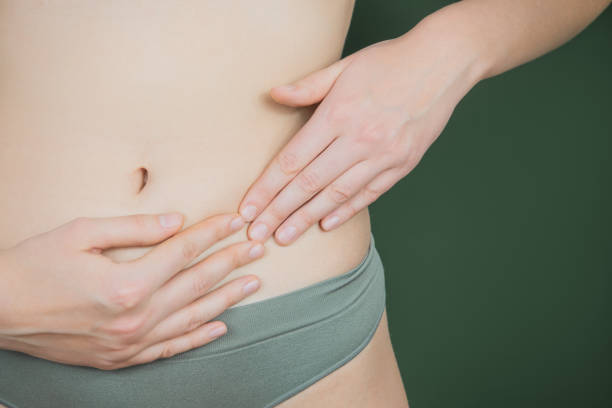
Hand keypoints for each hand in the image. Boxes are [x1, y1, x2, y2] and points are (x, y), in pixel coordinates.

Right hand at [0, 212, 264, 369]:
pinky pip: (171, 348)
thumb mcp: (80, 234)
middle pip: (196, 283)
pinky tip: (221, 327)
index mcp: (126, 284)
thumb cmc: (34, 267)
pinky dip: (198, 337)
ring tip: (252, 283)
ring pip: (192, 317)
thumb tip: (178, 221)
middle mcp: (135, 317)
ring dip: (226, 298)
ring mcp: (130, 342)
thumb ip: (135, 228)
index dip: (214, 232)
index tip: (237, 220)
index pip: (184, 251)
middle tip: (257, 247)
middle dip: (231, 262)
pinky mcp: (122, 358)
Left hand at [238, 18, 483, 244]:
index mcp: (339, 114)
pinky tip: (326, 225)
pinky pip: (369, 194)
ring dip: (307, 218)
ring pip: (337, 194)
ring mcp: (384, 155)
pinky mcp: (403, 164)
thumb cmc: (390, 61)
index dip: (266, 188)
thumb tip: (273, 95)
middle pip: (309, 184)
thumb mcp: (344, 66)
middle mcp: (360, 139)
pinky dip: (346, 211)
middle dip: (279, 212)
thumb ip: (307, 86)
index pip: (292, 160)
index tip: (248, 209)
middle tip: (257, 235)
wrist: (444, 62)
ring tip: (285, 237)